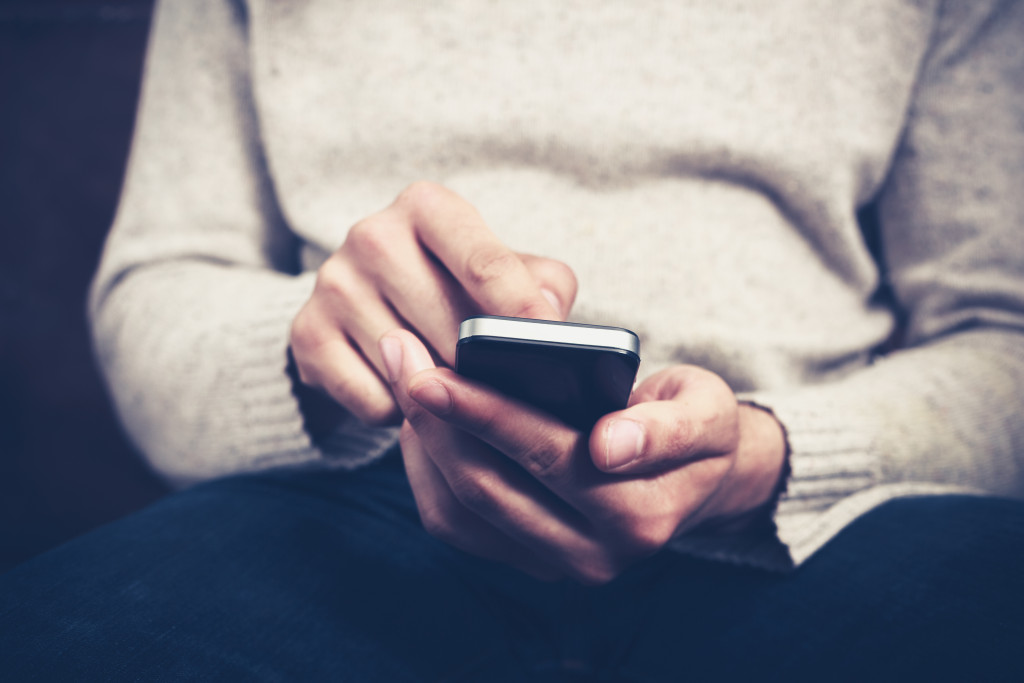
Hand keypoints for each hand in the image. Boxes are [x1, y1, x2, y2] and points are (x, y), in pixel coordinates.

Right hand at [289, 182, 576, 424]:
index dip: (522, 312)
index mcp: (428, 207)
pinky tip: (413, 401)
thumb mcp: (504, 271)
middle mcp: (373, 235)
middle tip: (521, 399)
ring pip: (410, 367)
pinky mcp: (307, 335)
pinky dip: (400, 415)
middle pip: (448, 322)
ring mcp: (333, 284)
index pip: (485, 263)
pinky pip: (372, 399)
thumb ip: (542, 284)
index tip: (550, 350)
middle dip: (487, 369)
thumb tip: (550, 320)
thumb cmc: (454, 289)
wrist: (365, 306)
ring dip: (445, 397)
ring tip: (465, 398)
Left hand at [381, 329, 786, 583]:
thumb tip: (610, 447)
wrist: (693, 476)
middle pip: (490, 487)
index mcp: (642, 513)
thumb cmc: (691, 424)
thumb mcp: (704, 408)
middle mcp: (596, 554)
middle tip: (400, 356)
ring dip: (424, 445)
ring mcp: (556, 566)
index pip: (548, 456)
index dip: (485, 413)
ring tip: (405, 379)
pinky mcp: (525, 563)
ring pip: (462, 511)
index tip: (432, 372)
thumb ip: (668, 426)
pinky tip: (421, 423)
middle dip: (437, 419)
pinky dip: (427, 473)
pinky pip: (456, 525)